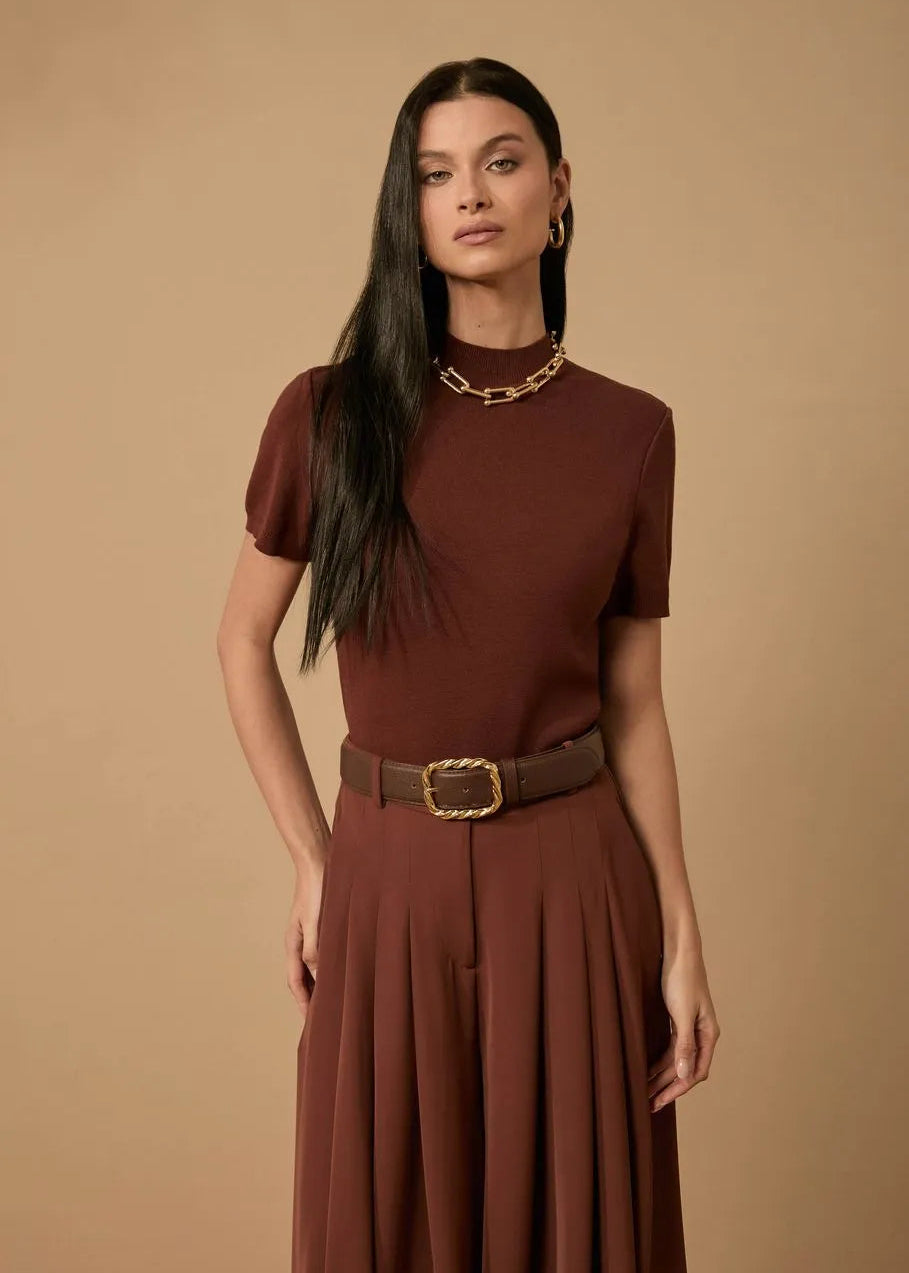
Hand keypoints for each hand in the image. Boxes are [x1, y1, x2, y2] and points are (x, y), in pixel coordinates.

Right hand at [284, 857, 324, 1022]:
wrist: (319, 860)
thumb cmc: (318, 889)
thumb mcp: (317, 921)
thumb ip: (315, 948)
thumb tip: (318, 974)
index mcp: (294, 943)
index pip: (296, 982)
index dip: (304, 1004)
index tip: (312, 1023)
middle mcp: (299, 941)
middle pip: (303, 978)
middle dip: (311, 999)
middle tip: (323, 1020)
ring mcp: (309, 934)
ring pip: (314, 967)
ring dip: (321, 984)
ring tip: (335, 1002)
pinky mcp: (321, 926)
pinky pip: (324, 953)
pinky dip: (330, 967)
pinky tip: (343, 971)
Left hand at [647, 946, 719, 1113]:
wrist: (678, 949)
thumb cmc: (683, 978)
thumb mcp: (682, 1013)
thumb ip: (685, 1045)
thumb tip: (686, 1075)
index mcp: (708, 1034)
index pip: (695, 1072)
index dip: (677, 1089)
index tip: (659, 1102)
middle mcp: (701, 1033)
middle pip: (685, 1068)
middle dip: (667, 1087)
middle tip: (648, 1104)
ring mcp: (690, 1026)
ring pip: (677, 1059)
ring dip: (661, 1075)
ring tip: (644, 1090)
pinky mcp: (678, 1018)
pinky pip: (670, 1047)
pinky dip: (659, 1059)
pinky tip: (647, 1067)